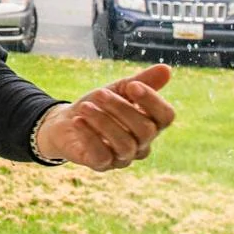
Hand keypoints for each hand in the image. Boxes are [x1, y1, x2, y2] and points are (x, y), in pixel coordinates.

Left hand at [33, 63, 175, 171]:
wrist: (67, 121)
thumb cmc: (99, 104)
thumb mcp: (119, 89)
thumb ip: (141, 81)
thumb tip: (166, 69)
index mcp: (151, 124)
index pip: (166, 116)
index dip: (152, 101)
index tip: (132, 85)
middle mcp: (142, 144)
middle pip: (145, 130)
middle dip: (121, 108)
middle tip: (100, 93)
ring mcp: (123, 158)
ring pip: (125, 144)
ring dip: (103, 122)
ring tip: (85, 106)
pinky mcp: (101, 165)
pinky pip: (102, 156)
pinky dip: (89, 136)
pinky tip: (78, 121)